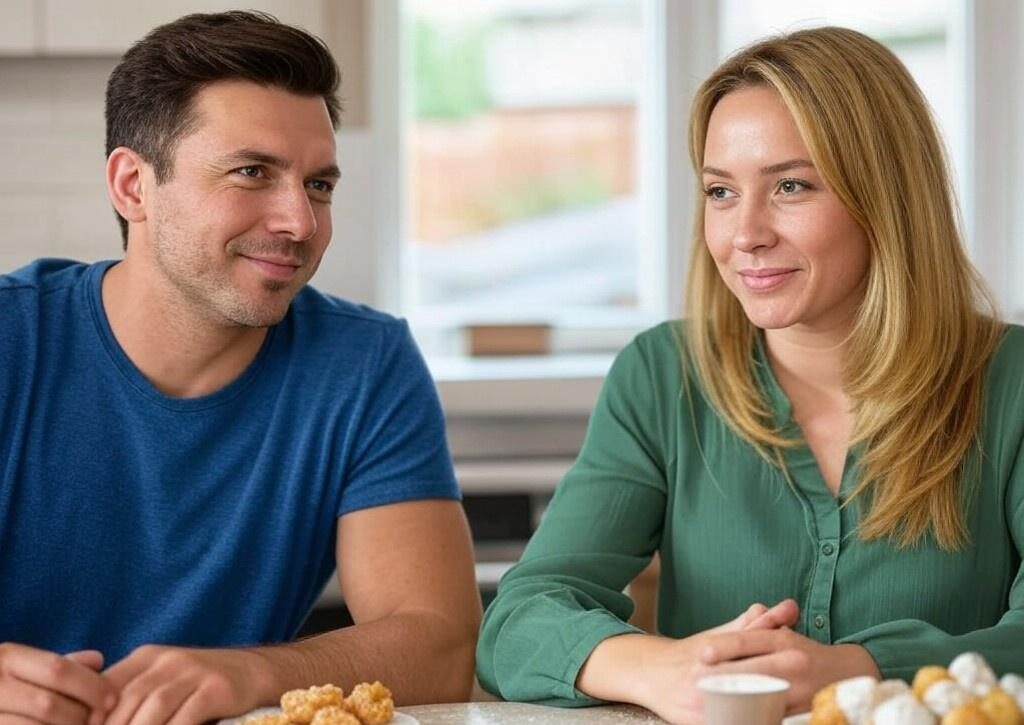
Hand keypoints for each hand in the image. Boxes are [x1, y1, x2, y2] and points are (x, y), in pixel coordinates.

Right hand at [0, 643, 117, 724]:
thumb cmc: (6, 685)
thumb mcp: (26, 667)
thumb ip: (60, 665)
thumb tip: (98, 660)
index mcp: (7, 658)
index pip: (57, 669)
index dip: (90, 685)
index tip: (113, 699)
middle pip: (47, 704)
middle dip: (79, 716)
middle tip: (99, 722)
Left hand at [103, 646, 273, 724]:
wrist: (252, 671)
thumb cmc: (199, 685)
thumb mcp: (163, 680)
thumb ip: (133, 696)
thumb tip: (94, 721)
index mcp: (147, 657)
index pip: (108, 685)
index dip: (93, 716)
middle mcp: (168, 660)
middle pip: (129, 698)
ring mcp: (194, 672)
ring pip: (155, 707)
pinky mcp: (216, 688)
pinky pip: (187, 717)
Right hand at [576, 599, 799, 724]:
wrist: (650, 673)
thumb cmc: (692, 654)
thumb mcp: (718, 636)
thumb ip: (753, 624)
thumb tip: (786, 607)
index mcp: (711, 651)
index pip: (744, 650)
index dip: (774, 655)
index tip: (801, 655)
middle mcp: (703, 674)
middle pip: (745, 678)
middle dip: (775, 678)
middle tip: (803, 674)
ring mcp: (699, 701)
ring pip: (737, 707)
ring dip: (764, 708)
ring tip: (791, 709)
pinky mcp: (694, 722)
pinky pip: (723, 724)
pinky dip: (746, 722)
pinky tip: (764, 721)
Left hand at [697, 628, 880, 712]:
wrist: (848, 673)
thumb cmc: (806, 652)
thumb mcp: (783, 635)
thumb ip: (759, 625)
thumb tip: (737, 620)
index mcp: (783, 642)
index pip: (748, 640)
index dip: (724, 646)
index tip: (702, 653)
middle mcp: (793, 663)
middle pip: (751, 670)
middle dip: (723, 676)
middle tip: (698, 681)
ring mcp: (799, 689)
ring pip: (763, 695)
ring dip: (736, 700)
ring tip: (711, 701)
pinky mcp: (804, 712)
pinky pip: (776, 716)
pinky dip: (756, 717)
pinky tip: (737, 718)